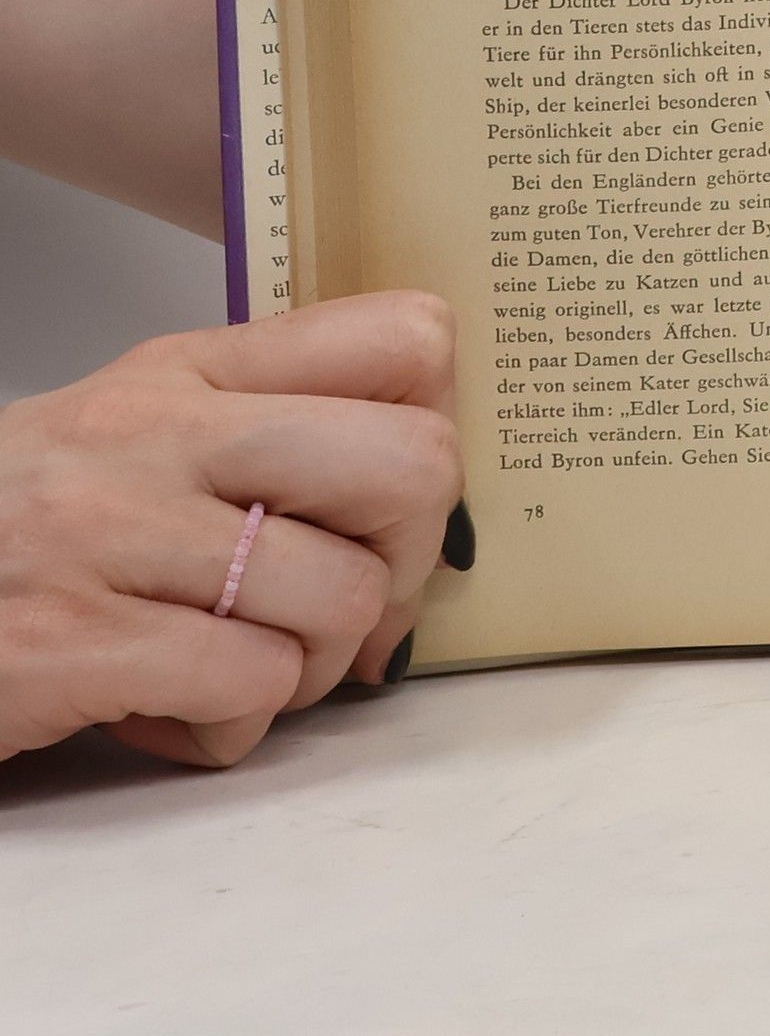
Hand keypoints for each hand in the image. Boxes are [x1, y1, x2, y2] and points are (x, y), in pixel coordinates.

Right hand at [0, 291, 463, 766]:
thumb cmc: (32, 521)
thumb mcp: (146, 430)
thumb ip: (277, 429)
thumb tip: (429, 490)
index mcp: (196, 368)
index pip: (405, 338)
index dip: (439, 424)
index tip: (392, 493)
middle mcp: (162, 432)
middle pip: (414, 465)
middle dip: (411, 555)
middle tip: (352, 596)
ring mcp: (114, 532)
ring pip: (344, 597)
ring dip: (317, 664)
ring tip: (244, 663)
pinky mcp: (72, 642)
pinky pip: (253, 684)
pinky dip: (238, 722)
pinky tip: (180, 706)